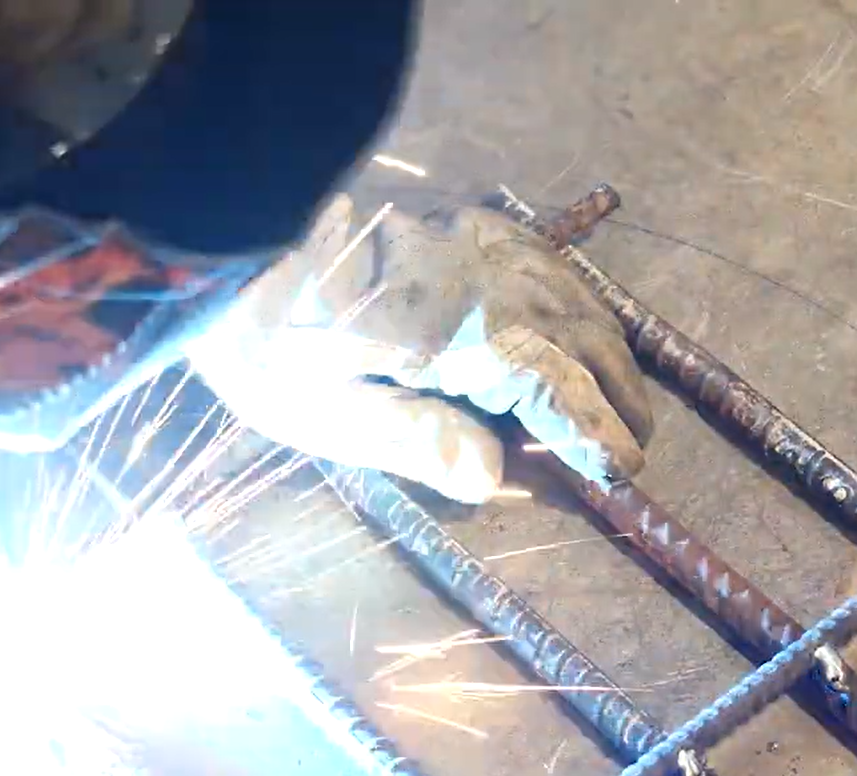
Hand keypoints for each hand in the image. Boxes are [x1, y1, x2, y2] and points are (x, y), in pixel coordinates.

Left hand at [186, 196, 652, 502]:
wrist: (220, 232)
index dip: (596, 432)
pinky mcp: (455, 215)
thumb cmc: (259, 340)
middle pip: (580, 336)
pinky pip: (541, 256)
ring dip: (604, 347)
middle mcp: (481, 274)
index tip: (621, 472)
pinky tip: (576, 324)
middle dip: (617, 393)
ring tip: (622, 395)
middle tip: (636, 444)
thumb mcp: (319, 409)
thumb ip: (412, 440)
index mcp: (455, 329)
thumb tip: (493, 479)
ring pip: (570, 292)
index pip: (557, 387)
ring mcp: (472, 236)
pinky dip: (574, 298)